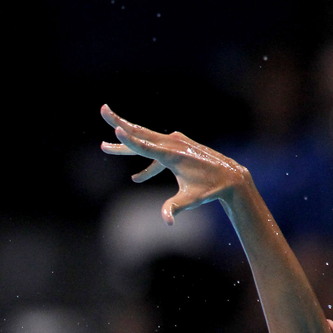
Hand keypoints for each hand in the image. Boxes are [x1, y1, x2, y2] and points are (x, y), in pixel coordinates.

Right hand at [99, 104, 249, 224]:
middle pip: (140, 132)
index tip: (116, 130)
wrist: (230, 178)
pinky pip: (155, 151)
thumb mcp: (191, 200)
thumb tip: (167, 222)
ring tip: (104, 146)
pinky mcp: (177, 145)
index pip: (145, 147)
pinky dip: (146, 164)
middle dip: (119, 123)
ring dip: (125, 142)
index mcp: (173, 155)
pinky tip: (138, 178)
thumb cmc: (209, 189)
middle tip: (102, 110)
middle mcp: (172, 143)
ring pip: (144, 139)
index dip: (128, 140)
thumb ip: (174, 208)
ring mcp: (175, 141)